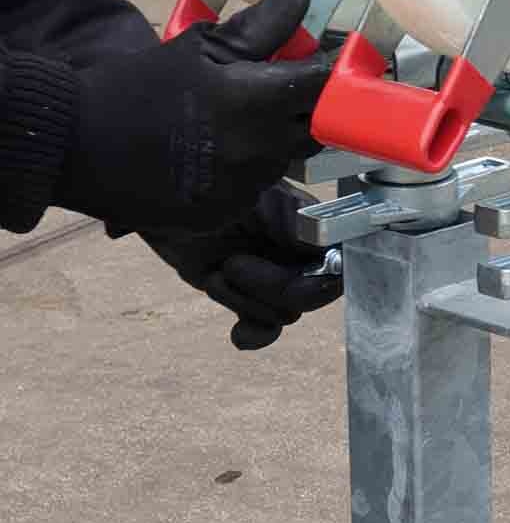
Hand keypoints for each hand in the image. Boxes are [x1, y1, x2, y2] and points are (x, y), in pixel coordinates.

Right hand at [57, 0, 329, 232]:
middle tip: (275, 90)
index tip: (322, 62)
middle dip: (303, 107)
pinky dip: (244, 169)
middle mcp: (261, 151)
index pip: (322, 86)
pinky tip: (211, 153)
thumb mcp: (200, 46)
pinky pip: (254, 187)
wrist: (76, 143)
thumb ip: (261, 27)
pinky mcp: (227, 212)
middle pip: (313, 128)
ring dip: (272, 139)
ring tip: (228, 122)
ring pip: (285, 159)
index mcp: (258, 103)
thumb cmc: (139, 86)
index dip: (328, 72)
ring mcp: (246, 188)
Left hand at [141, 181, 342, 349]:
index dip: (319, 279)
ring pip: (283, 314)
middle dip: (269, 287)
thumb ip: (294, 221)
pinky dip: (253, 334)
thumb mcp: (255, 200)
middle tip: (233, 263)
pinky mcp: (247, 295)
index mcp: (308, 225)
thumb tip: (325, 243)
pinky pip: (265, 329)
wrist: (157, 202)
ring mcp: (273, 275)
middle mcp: (296, 252)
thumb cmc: (205, 188)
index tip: (293, 276)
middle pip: (310, 296)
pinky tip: (237, 334)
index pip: (338, 263)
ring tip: (216, 269)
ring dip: (243, 298)